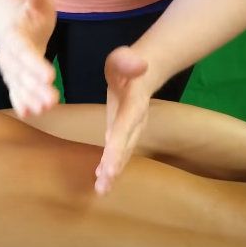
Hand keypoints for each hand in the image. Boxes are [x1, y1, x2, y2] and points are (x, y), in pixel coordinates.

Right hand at [0, 0, 58, 117]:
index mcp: (16, 39)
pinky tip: (29, 113)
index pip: (26, 54)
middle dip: (36, 89)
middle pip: (22, 75)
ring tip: (43, 110)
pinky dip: (21, 103)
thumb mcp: (37, 4)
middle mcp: (10, 57)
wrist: (12, 28)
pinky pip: (16, 93)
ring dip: (30, 99)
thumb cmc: (30, 17)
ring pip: (19, 87)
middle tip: (52, 101)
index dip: (36, 66)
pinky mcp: (14, 81)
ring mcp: (10, 71)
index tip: (50, 76)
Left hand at [96, 46, 153, 193]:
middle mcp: (136, 120)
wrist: (144, 70)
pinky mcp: (125, 131)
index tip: (110, 167)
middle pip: (125, 146)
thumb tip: (140, 65)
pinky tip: (102, 179)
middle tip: (103, 186)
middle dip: (115, 167)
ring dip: (113, 172)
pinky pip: (120, 151)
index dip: (117, 148)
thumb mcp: (124, 57)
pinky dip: (112, 165)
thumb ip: (129, 61)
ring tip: (102, 189)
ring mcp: (132, 128)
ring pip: (124, 153)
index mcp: (133, 104)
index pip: (124, 128)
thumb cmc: (128, 63)